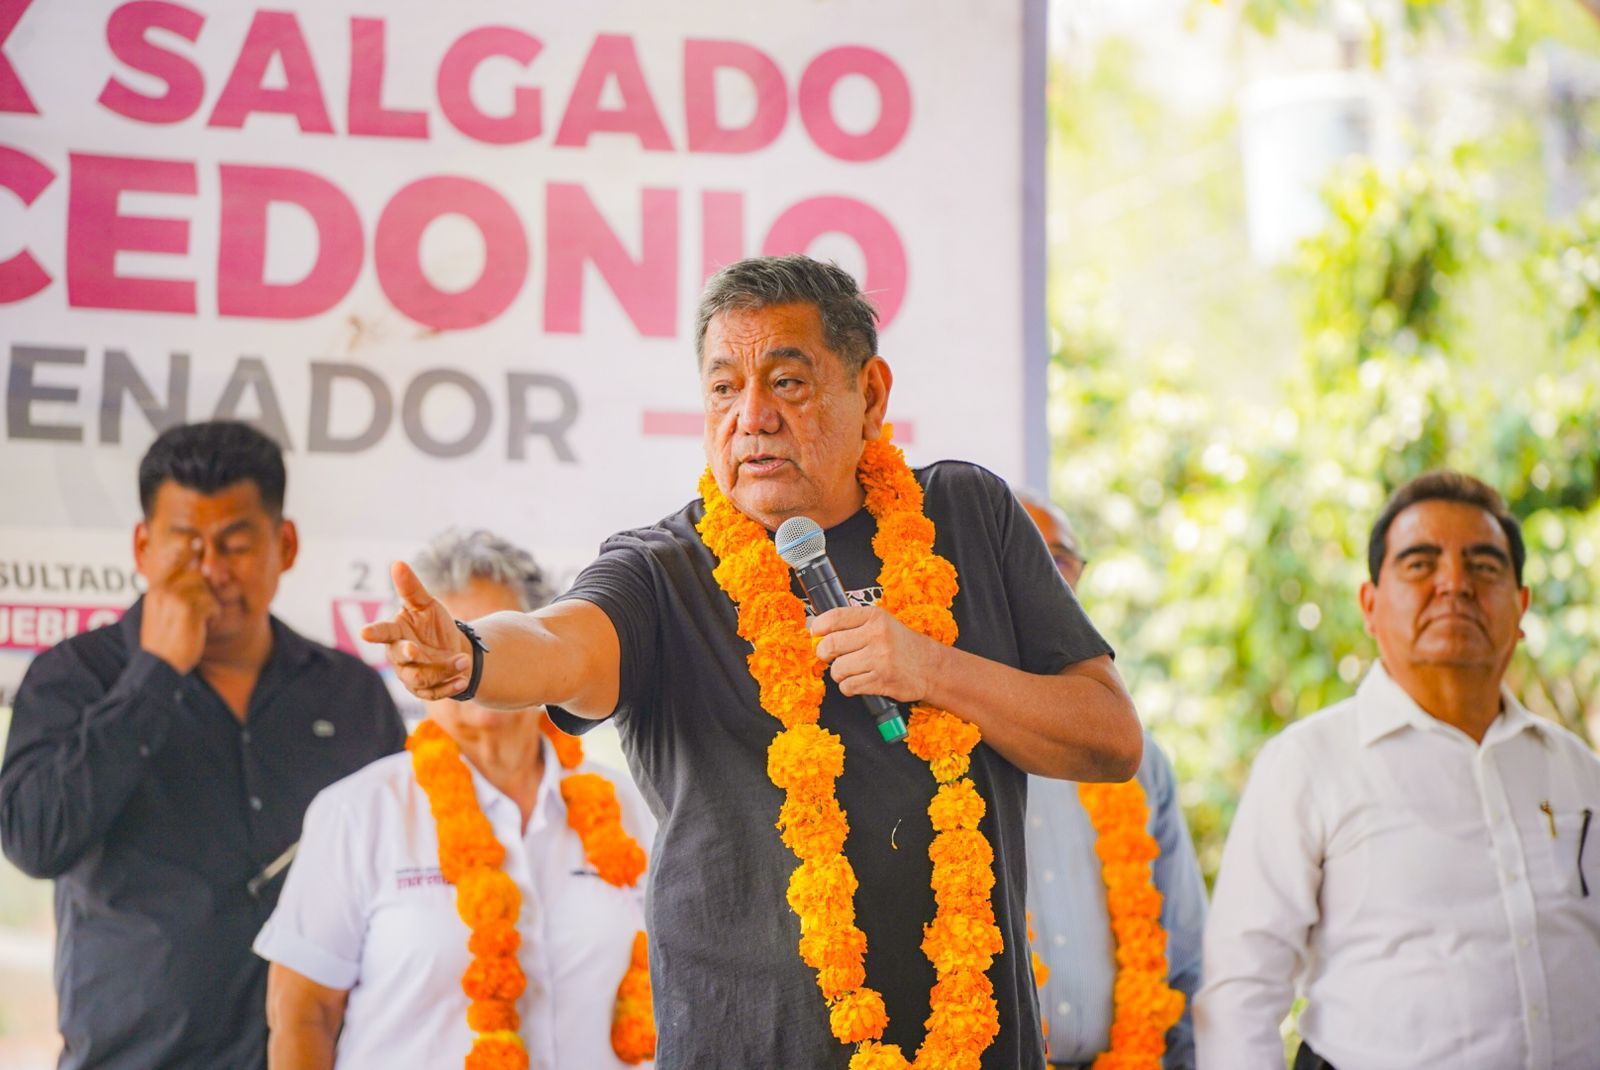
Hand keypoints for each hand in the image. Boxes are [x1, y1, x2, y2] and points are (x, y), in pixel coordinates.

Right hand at [140, 537, 217, 673]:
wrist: (159, 668)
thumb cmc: (166, 643)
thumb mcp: (163, 612)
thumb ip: (174, 591)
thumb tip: (194, 566)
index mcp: (154, 588)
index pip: (174, 558)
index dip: (189, 548)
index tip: (196, 540)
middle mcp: (162, 588)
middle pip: (196, 572)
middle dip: (206, 588)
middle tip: (196, 611)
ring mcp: (174, 596)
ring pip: (207, 589)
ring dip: (208, 607)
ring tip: (196, 623)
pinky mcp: (188, 607)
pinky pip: (213, 604)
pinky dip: (212, 618)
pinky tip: (199, 629)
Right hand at [360, 562, 472, 699]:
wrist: (453, 647)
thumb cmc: (433, 624)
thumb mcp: (427, 604)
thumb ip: (411, 588)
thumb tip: (398, 563)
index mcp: (396, 632)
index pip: (383, 631)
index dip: (374, 632)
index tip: (364, 632)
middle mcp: (398, 655)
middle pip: (399, 657)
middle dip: (408, 654)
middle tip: (416, 649)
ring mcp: (410, 674)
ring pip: (420, 677)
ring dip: (442, 669)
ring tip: (462, 660)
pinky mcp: (424, 690)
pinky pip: (434, 692)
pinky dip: (449, 687)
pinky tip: (463, 679)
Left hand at [809, 605, 945, 703]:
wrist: (930, 667)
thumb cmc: (900, 644)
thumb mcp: (881, 624)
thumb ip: (852, 625)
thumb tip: (814, 630)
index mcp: (875, 617)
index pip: (834, 618)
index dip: (818, 627)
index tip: (815, 634)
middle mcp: (877, 636)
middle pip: (830, 645)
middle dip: (824, 654)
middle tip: (829, 656)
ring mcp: (880, 659)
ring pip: (838, 669)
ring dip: (839, 673)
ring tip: (850, 671)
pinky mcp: (881, 681)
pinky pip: (848, 686)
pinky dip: (848, 687)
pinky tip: (858, 682)